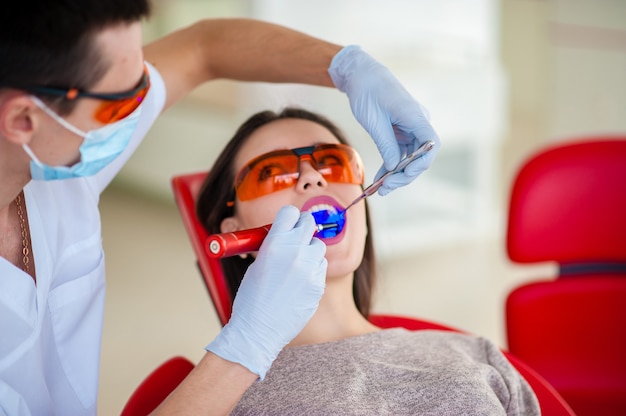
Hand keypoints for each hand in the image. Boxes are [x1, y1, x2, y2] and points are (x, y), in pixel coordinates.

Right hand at [205, 206, 326, 378]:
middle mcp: (295, 251)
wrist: (258, 330)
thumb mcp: (256, 264)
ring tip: (295, 265)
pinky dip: (313, 269)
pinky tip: (299, 282)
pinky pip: (320, 267)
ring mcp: (309, 268)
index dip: (289, 217)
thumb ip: (274, 246)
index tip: (288, 222)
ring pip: (318, 246)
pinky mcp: (318, 284)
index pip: (290, 213)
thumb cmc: (251, 298)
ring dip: (309, 250)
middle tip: (296, 236)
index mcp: (275, 243)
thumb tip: (285, 234)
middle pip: (309, 223)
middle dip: (302, 227)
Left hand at [329, 45, 439, 194]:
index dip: (420, 164)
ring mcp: (411, 128)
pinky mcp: (402, 131)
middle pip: (422, 156)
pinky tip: (381, 177)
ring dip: (398, 174)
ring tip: (381, 188)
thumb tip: (394, 167)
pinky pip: (402, 153)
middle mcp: (418, 123)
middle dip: (405, 175)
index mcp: (415, 116)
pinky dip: (392, 166)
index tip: (402, 174)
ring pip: (411, 158)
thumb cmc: (367, 91)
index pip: (430, 144)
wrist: (362, 75)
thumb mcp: (373, 121)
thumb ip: (386, 145)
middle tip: (385, 188)